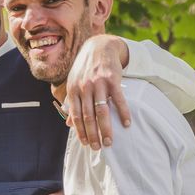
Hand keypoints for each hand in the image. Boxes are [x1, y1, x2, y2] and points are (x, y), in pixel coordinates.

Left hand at [65, 34, 131, 149]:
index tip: (85, 144)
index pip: (75, 115)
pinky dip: (123, 112)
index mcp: (73, 89)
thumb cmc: (85, 68)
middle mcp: (84, 86)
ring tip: (110, 142)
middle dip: (93, 134)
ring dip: (106, 128)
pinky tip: (127, 123)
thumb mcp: (74, 83)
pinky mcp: (112, 78)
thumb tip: (68, 124)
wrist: (99, 46)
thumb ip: (72, 103)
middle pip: (88, 116)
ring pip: (101, 110)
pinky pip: (118, 99)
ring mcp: (98, 82)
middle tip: (99, 148)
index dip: (80, 131)